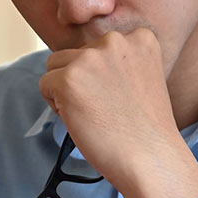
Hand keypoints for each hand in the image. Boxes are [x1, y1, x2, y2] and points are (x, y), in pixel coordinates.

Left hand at [39, 28, 197, 197]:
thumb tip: (85, 64)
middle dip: (83, 81)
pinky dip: (57, 106)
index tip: (121, 98)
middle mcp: (115, 41)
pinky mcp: (69, 79)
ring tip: (95, 115)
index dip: (103, 76)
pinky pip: (45, 85)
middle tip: (107, 111)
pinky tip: (83, 121)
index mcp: (140, 38)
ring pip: (56, 67)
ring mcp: (90, 58)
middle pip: (76, 54)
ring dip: (67, 91)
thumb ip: (121, 63)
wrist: (152, 159)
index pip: (100, 47)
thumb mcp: (146, 79)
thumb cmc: (148, 130)